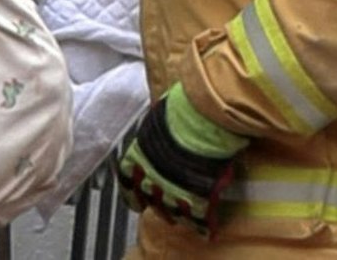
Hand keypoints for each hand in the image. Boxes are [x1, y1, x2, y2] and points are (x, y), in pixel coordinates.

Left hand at [116, 83, 247, 236]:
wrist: (204, 114)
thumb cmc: (181, 108)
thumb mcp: (159, 120)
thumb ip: (156, 134)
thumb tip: (160, 131)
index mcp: (139, 156)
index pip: (128, 182)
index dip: (132, 194)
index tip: (136, 202)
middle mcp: (151, 176)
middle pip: (151, 201)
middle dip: (159, 207)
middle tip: (166, 212)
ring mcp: (174, 189)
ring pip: (173, 212)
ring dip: (179, 215)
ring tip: (186, 218)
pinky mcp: (198, 196)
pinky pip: (198, 218)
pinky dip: (203, 223)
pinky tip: (208, 227)